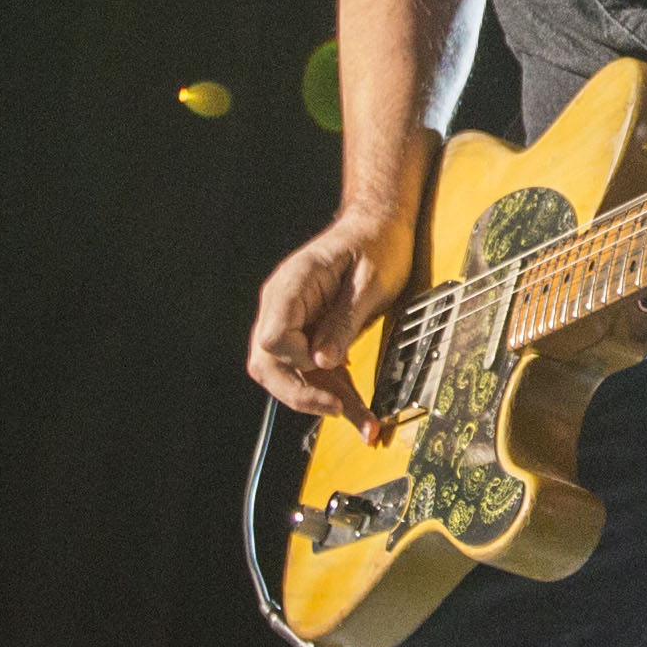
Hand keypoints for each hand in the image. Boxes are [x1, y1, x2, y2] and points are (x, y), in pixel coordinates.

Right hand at [248, 204, 409, 424]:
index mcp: (291, 285)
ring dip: (321, 400)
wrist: (379, 226)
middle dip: (302, 394)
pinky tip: (356, 407)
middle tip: (339, 410)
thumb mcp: (370, 282)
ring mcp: (291, 320)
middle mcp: (282, 305)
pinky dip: (332, 391)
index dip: (297, 360)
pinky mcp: (306, 333)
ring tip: (362, 419)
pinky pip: (309, 369)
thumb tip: (323, 362)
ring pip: (287, 374)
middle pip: (267, 363)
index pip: (272, 338)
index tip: (330, 366)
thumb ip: (344, 320)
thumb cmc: (376, 244)